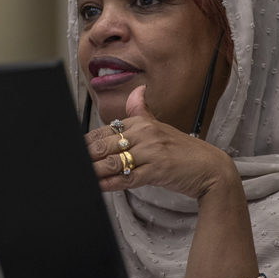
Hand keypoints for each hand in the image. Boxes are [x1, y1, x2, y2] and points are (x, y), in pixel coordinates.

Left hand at [85, 86, 236, 197]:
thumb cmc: (184, 151)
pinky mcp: (157, 170)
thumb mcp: (161, 128)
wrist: (211, 168)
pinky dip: (109, 183)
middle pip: (104, 144)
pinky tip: (98, 186)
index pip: (105, 130)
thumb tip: (137, 91)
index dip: (85, 142)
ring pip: (112, 161)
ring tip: (77, 175)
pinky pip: (127, 177)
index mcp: (142, 122)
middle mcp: (145, 133)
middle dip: (84, 155)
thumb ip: (142, 111)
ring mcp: (151, 151)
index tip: (70, 148)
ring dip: (92, 170)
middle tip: (67, 163)